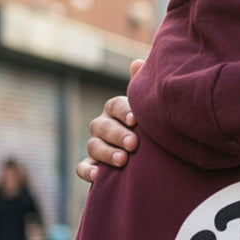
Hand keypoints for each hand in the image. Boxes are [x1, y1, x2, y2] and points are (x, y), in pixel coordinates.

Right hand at [75, 59, 144, 182]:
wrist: (156, 158)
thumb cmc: (155, 128)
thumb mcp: (153, 110)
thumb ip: (145, 89)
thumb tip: (138, 63)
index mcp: (117, 109)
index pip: (115, 105)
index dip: (124, 111)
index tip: (136, 120)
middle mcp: (103, 126)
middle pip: (102, 126)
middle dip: (117, 134)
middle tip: (134, 144)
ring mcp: (96, 146)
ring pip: (93, 146)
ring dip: (106, 153)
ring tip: (123, 161)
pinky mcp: (93, 166)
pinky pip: (82, 168)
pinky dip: (88, 172)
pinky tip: (98, 176)